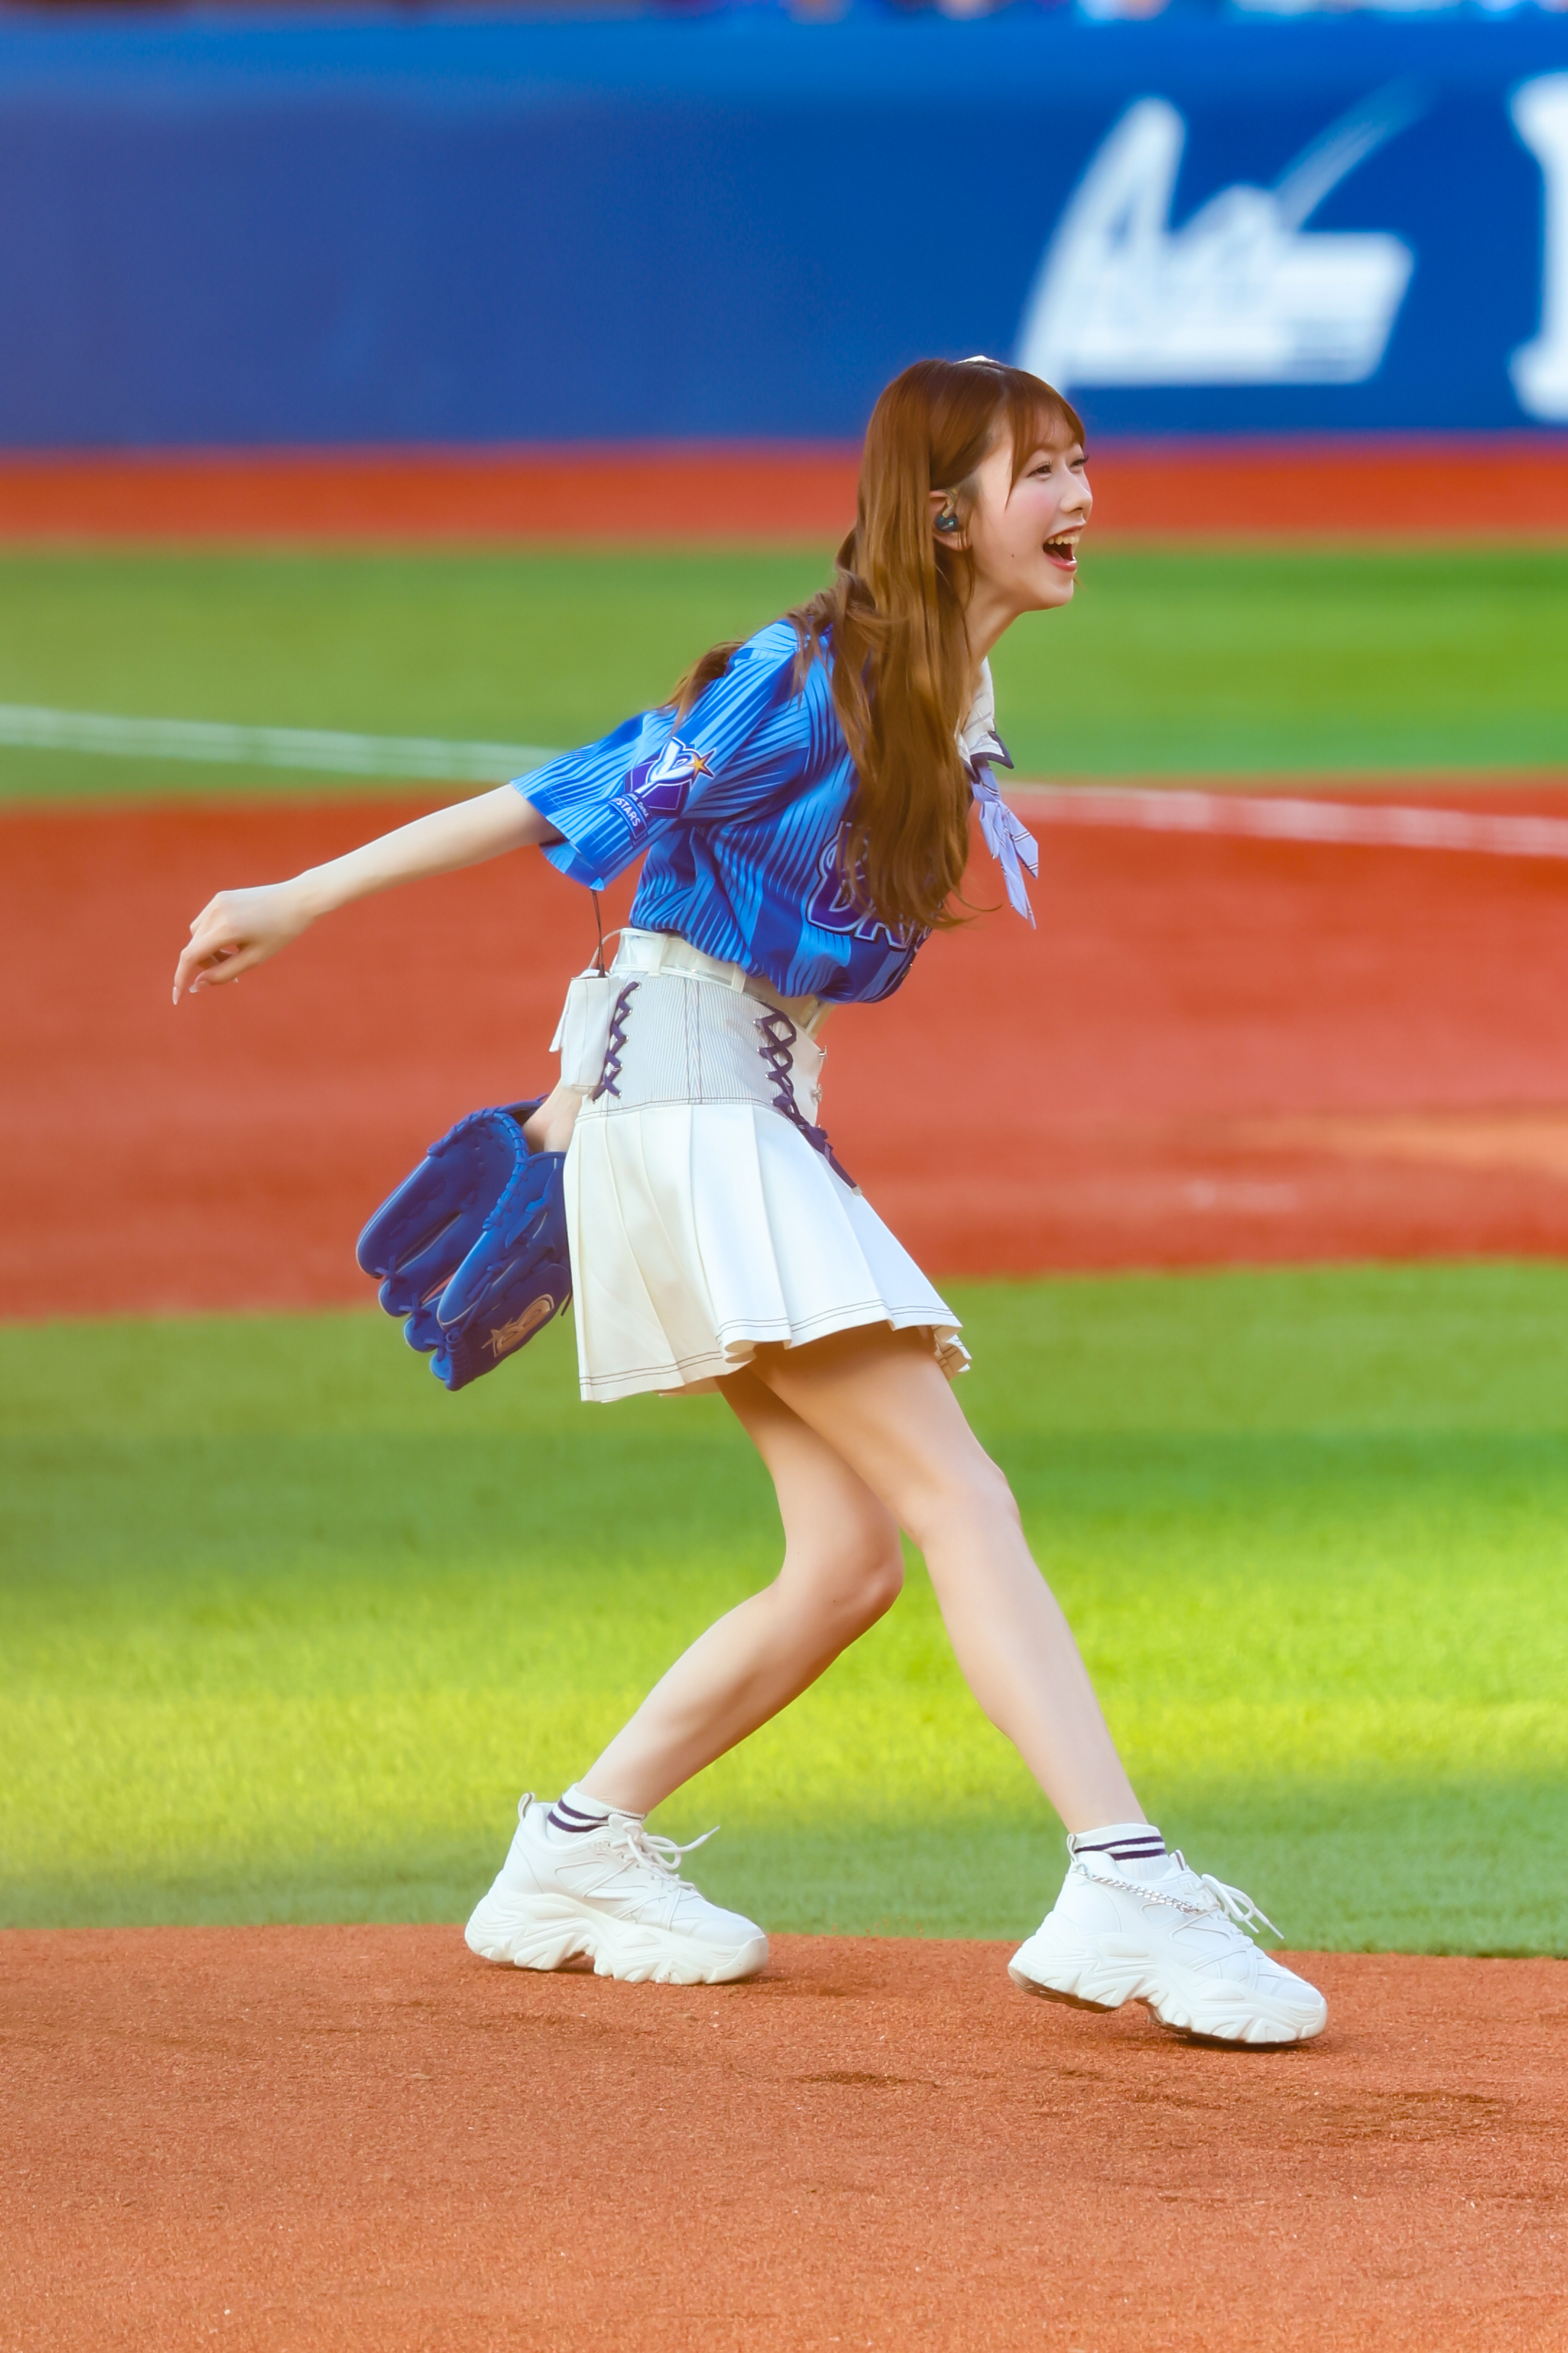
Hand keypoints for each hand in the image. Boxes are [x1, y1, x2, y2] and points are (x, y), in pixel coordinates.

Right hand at [172, 878, 314, 1003]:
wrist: (297, 900)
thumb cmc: (280, 932)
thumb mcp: (254, 959)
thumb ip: (223, 974)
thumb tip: (196, 985)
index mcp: (226, 928)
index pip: (190, 956)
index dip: (181, 977)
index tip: (178, 997)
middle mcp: (216, 912)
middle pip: (194, 947)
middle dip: (205, 965)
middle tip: (232, 974)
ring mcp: (216, 901)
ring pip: (197, 934)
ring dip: (207, 950)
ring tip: (234, 954)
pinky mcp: (220, 897)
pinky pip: (205, 922)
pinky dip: (211, 935)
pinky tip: (234, 938)